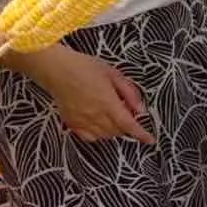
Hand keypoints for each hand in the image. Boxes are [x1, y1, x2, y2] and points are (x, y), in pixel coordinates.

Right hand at [31, 48, 153, 143]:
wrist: (57, 69)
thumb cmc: (84, 67)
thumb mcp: (113, 74)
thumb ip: (129, 92)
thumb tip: (140, 109)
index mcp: (107, 102)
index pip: (128, 124)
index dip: (141, 134)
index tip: (150, 139)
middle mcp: (95, 115)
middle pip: (118, 131)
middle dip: (127, 124)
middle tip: (126, 110)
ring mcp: (82, 121)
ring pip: (105, 136)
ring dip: (114, 129)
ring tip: (111, 113)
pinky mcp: (72, 123)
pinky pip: (90, 137)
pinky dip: (98, 134)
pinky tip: (99, 122)